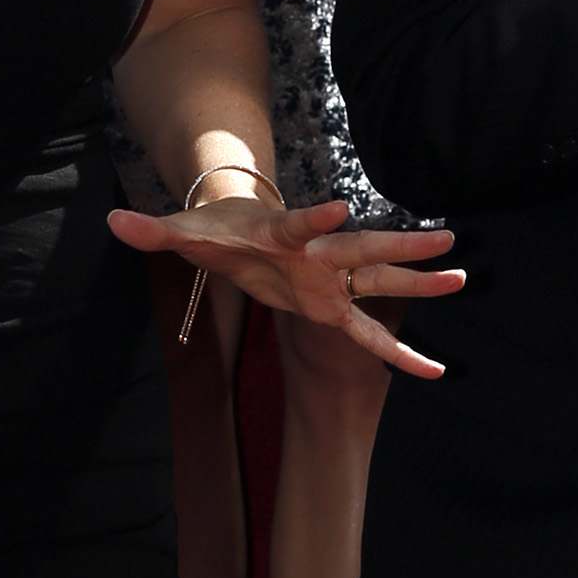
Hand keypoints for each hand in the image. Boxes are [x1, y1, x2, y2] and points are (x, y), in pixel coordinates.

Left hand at [108, 192, 463, 378]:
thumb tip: (113, 219)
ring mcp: (330, 279)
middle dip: (402, 243)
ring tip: (464, 279)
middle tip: (448, 238)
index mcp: (281, 235)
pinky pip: (370, 333)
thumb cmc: (213, 231)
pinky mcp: (332, 305)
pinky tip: (433, 370)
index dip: (317, 218)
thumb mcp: (181, 233)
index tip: (342, 207)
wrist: (238, 227)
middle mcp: (316, 254)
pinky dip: (398, 352)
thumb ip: (151, 229)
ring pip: (382, 278)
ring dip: (419, 281)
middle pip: (363, 246)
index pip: (300, 224)